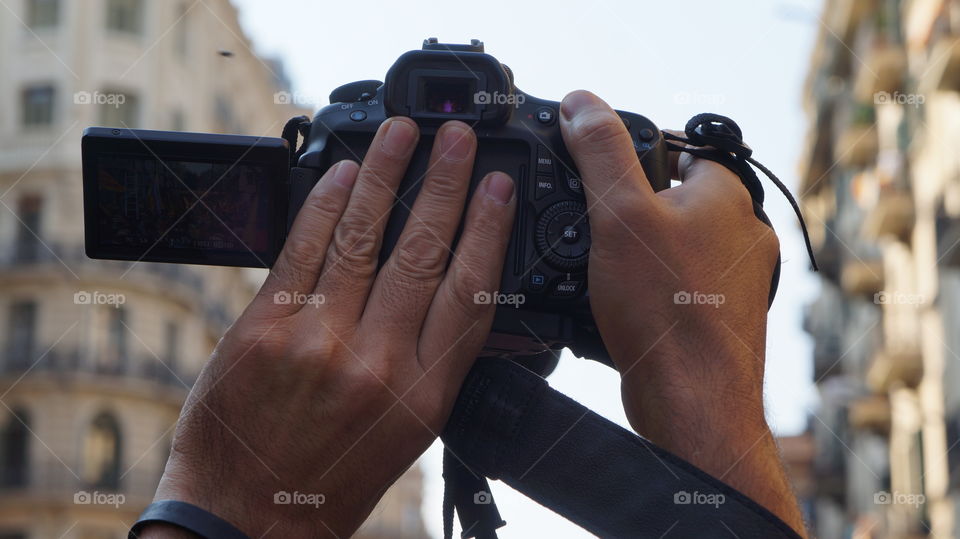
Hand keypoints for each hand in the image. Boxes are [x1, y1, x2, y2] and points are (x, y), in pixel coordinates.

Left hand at [142, 118, 515, 536]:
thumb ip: (432, 362)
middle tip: (457, 137)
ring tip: (403, 135)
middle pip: (422, 251)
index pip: (469, 291)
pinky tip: (341, 173)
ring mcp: (316, 341)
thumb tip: (455, 295)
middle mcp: (376, 361)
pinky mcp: (264, 328)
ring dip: (385, 175)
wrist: (249, 516)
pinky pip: (302, 250)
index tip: (497, 186)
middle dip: (444, 183)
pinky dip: (324, 205)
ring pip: (362, 237)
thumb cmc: (333, 479)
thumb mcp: (407, 433)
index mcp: (423, 393)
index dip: (487, 228)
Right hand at [558, 90, 805, 534]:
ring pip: (670, 252)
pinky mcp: (719, 321)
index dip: (630, 162)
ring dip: (635, 261)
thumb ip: (600, 151)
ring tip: (606, 281)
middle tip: (595, 239)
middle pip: (669, 204)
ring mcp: (734, 283)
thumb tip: (582, 103)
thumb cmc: (664, 311)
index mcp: (727, 197)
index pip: (676, 151)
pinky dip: (646, 297)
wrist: (691, 403)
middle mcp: (743, 236)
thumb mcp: (619, 214)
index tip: (599, 184)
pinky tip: (622, 314)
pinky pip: (673, 292)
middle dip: (628, 218)